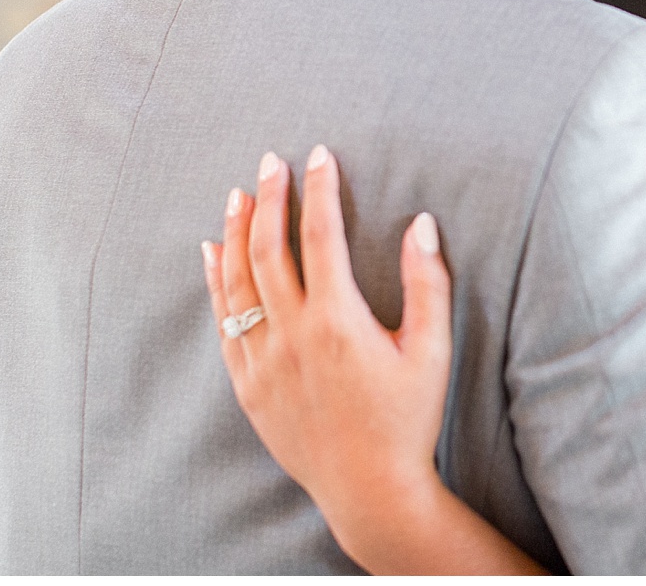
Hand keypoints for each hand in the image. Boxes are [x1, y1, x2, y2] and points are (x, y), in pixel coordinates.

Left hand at [201, 145, 452, 565]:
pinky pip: (224, 322)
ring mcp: (263, 361)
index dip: (320, 189)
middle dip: (270, 199)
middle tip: (271, 162)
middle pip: (269, 250)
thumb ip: (428, 282)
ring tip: (238, 196)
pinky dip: (216, 282)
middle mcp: (291, 336)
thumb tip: (420, 223)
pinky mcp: (248, 385)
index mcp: (337, 321)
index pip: (321, 235)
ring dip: (236, 233)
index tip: (319, 155)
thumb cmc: (407, 418)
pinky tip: (213, 254)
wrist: (369, 489)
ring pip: (237, 282)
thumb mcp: (432, 349)